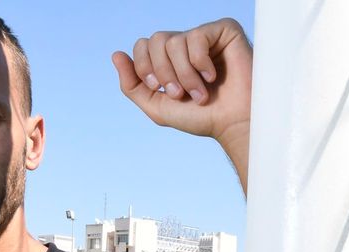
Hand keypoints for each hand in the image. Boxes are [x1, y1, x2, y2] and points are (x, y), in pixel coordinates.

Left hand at [112, 18, 252, 187]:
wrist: (232, 124)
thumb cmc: (201, 117)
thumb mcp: (158, 107)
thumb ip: (132, 85)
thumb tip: (116, 55)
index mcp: (169, 58)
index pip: (142, 45)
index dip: (145, 68)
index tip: (163, 90)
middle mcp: (185, 44)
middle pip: (155, 39)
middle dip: (164, 72)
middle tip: (182, 94)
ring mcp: (205, 36)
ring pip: (174, 41)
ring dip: (185, 75)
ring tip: (201, 93)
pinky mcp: (224, 31)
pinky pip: (197, 36)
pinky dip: (200, 62)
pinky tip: (213, 76)